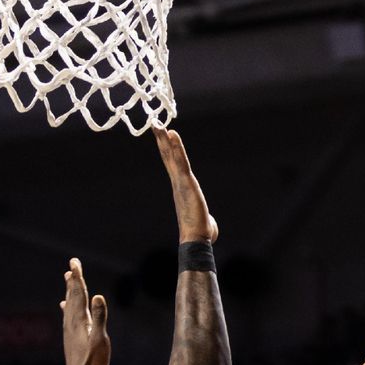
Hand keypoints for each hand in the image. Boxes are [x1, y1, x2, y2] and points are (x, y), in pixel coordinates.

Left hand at [60, 258, 110, 364]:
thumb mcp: (100, 339)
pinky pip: (68, 314)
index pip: (79, 293)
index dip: (77, 277)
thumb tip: (99, 296)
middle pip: (72, 295)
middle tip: (73, 264)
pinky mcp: (70, 335)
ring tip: (68, 278)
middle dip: (73, 279)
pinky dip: (67, 305)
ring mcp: (70, 328)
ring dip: (70, 290)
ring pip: (69, 303)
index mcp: (79, 319)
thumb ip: (100, 317)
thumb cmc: (92, 361)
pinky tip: (64, 306)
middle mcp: (72, 321)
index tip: (74, 262)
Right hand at [153, 127, 218, 243]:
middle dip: (162, 140)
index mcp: (181, 189)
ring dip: (166, 140)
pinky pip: (181, 162)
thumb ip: (204, 218)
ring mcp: (181, 183)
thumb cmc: (201, 233)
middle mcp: (178, 183)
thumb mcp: (204, 220)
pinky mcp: (187, 183)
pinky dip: (177, 148)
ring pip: (172, 158)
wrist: (196, 240)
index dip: (168, 150)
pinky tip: (172, 135)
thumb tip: (209, 227)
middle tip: (155, 124)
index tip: (163, 137)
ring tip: (159, 125)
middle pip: (169, 158)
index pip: (173, 166)